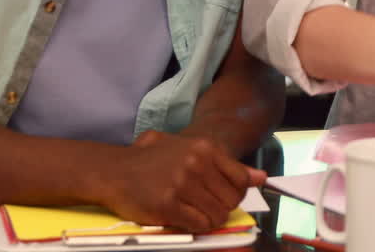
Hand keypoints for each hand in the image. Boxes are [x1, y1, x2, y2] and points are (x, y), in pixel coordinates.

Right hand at [101, 130, 263, 232]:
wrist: (113, 170)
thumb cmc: (152, 160)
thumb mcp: (190, 150)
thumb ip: (227, 164)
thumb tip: (261, 177)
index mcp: (205, 148)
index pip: (241, 180)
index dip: (234, 194)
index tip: (220, 196)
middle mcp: (197, 163)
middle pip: (231, 200)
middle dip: (222, 208)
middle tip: (205, 207)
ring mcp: (183, 184)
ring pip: (217, 215)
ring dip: (209, 220)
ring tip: (195, 213)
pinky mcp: (169, 205)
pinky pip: (199, 225)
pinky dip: (197, 227)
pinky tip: (185, 219)